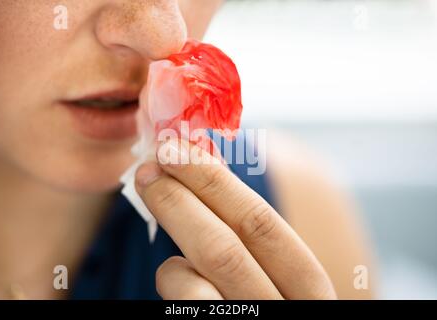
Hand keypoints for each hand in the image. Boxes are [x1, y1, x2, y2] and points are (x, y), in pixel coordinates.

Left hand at [134, 138, 336, 299]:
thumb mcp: (279, 278)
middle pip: (224, 247)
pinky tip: (180, 284)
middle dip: (179, 199)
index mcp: (310, 290)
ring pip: (193, 286)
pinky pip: (181, 309)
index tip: (178, 150)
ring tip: (173, 258)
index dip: (216, 183)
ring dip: (172, 263)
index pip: (262, 224)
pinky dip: (172, 284)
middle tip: (149, 169)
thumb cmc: (268, 303)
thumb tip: (204, 179)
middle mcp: (286, 314)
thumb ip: (255, 243)